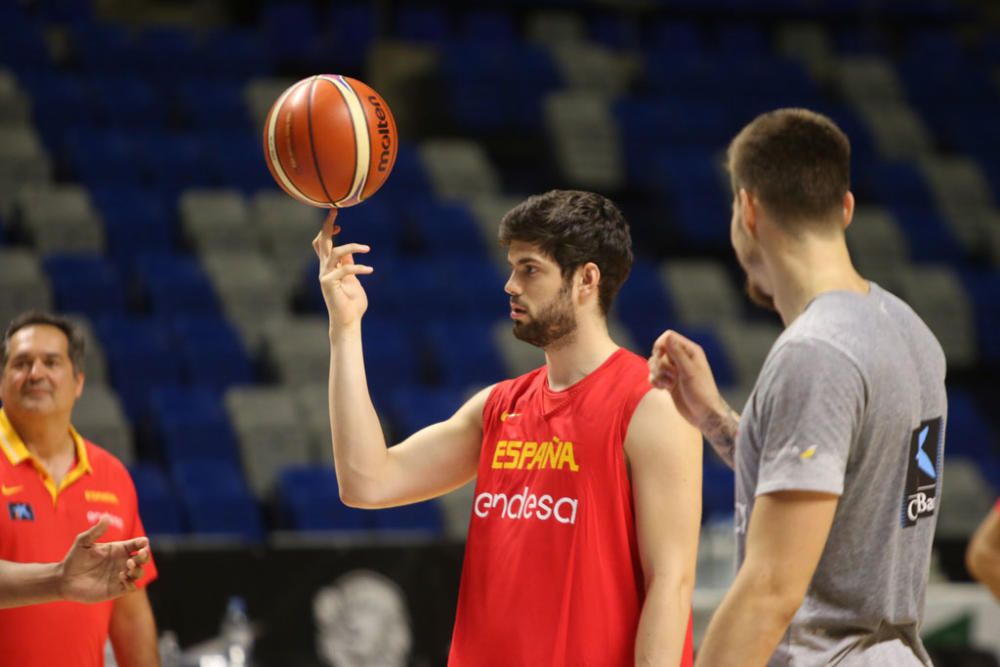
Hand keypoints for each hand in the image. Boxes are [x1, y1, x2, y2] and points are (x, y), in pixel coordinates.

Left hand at [59, 516, 149, 603]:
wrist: (64, 580)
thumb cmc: (74, 559)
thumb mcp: (83, 542)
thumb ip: (96, 530)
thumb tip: (106, 516)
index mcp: (118, 549)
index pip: (137, 544)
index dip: (143, 543)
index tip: (143, 542)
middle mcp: (122, 562)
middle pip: (143, 558)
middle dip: (145, 556)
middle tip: (138, 555)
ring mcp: (120, 576)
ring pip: (139, 572)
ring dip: (138, 570)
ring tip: (127, 567)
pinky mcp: (116, 589)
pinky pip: (131, 586)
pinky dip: (131, 582)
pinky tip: (121, 577)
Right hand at [311, 210, 373, 329]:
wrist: (349, 320)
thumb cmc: (351, 303)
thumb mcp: (352, 279)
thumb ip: (348, 265)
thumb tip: (350, 253)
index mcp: (329, 268)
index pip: (323, 245)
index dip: (327, 231)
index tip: (338, 222)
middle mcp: (324, 270)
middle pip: (322, 242)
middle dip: (327, 225)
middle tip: (335, 211)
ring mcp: (325, 276)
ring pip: (335, 252)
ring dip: (352, 246)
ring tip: (367, 249)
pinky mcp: (330, 284)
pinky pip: (345, 269)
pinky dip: (359, 267)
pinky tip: (370, 270)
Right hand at [648, 330, 725, 431]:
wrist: (703, 415)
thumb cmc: (701, 393)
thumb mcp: (689, 372)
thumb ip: (677, 353)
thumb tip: (667, 336)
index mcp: (690, 351)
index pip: (668, 337)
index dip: (660, 345)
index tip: (660, 357)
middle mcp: (682, 358)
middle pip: (658, 350)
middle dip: (658, 363)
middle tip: (669, 374)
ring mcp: (675, 370)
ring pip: (654, 363)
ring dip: (657, 374)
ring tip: (669, 384)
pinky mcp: (669, 381)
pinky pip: (654, 376)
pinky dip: (656, 382)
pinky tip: (665, 389)